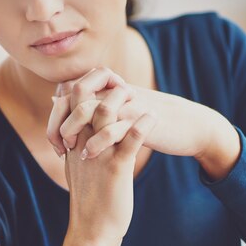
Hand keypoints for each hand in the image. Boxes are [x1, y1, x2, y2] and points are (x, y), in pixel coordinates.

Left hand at [48, 67, 221, 160]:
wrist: (189, 124)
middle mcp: (114, 92)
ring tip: (72, 151)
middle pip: (74, 96)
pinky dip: (98, 141)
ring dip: (75, 130)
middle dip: (60, 123)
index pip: (69, 93)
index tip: (56, 142)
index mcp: (108, 90)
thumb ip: (95, 106)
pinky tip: (90, 155)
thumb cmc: (153, 121)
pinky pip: (113, 127)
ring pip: (89, 108)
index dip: (57, 116)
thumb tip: (62, 100)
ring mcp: (126, 104)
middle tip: (61, 148)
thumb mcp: (123, 110)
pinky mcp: (140, 120)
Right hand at [49, 70, 157, 242]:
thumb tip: (79, 136)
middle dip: (100, 86)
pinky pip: (130, 142)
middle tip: (120, 82)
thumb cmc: (91, 201)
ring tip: (137, 95)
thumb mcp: (79, 170)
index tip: (104, 83)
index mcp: (74, 144)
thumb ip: (78, 149)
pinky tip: (153, 118)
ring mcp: (98, 156)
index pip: (71, 104)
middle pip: (85, 102)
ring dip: (122, 101)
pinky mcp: (116, 169)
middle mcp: (82, 145)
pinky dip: (142, 126)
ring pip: (106, 116)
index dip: (86, 88)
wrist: (93, 230)